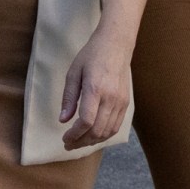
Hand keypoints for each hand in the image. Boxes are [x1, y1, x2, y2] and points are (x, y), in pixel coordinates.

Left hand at [58, 30, 133, 150]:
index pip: (86, 121)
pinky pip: (116, 126)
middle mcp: (111, 98)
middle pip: (97, 131)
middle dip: (81, 142)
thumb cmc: (92, 55)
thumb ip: (69, 98)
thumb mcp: (73, 73)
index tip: (65, 138)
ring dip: (92, 141)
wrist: (116, 44)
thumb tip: (63, 119)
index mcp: (95, 89)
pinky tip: (93, 135)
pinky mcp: (126, 103)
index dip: (75, 135)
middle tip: (68, 144)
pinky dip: (104, 135)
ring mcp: (121, 101)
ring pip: (108, 132)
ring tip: (79, 141)